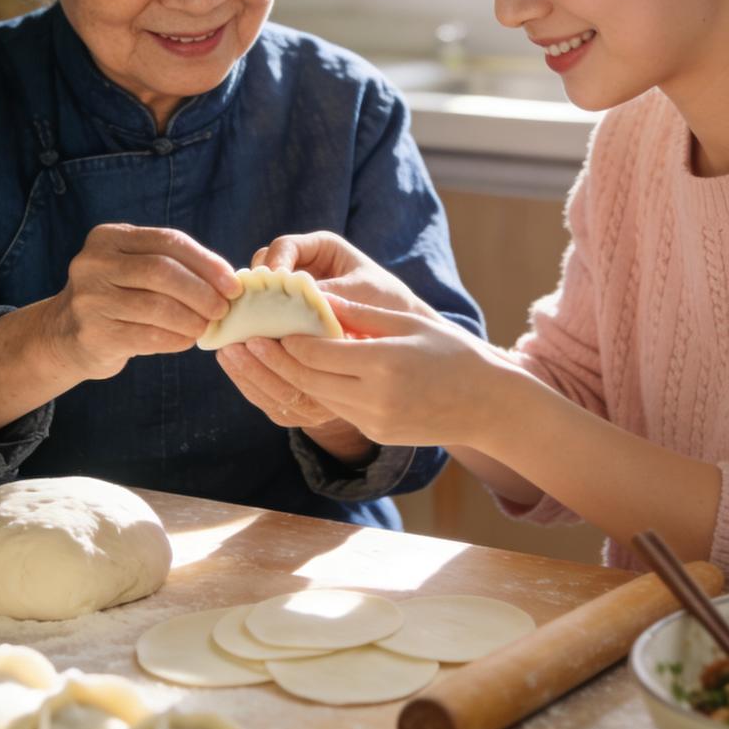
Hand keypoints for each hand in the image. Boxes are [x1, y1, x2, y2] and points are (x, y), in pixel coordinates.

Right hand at [40, 224, 240, 379]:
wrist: (65, 335)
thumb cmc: (117, 297)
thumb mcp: (134, 267)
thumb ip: (173, 265)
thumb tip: (228, 280)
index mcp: (109, 237)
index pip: (168, 241)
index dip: (206, 262)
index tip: (232, 283)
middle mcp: (93, 263)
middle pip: (163, 271)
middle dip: (201, 291)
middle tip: (222, 308)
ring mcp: (89, 299)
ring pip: (157, 306)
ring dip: (192, 319)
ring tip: (206, 326)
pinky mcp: (93, 334)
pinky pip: (147, 336)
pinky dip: (175, 339)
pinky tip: (186, 340)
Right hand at [253, 231, 438, 321]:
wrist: (396, 330)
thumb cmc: (386, 301)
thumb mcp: (360, 293)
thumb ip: (330, 293)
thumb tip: (295, 302)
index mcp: (321, 246)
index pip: (285, 246)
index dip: (275, 263)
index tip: (275, 285)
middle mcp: (304, 264)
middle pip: (265, 264)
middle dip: (259, 284)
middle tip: (259, 307)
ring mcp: (296, 288)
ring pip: (263, 289)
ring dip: (258, 305)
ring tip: (261, 325)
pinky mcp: (293, 313)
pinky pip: (270, 313)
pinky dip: (265, 323)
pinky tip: (266, 339)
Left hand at [276, 295, 512, 447]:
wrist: (488, 404)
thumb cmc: (451, 352)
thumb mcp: (406, 322)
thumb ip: (359, 312)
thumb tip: (315, 296)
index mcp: (382, 364)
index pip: (315, 352)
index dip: (283, 337)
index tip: (259, 320)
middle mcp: (374, 398)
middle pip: (305, 378)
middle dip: (270, 359)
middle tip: (240, 339)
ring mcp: (373, 421)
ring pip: (313, 396)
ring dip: (282, 377)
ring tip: (255, 355)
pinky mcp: (375, 432)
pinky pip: (333, 408)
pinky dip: (310, 389)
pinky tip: (294, 371)